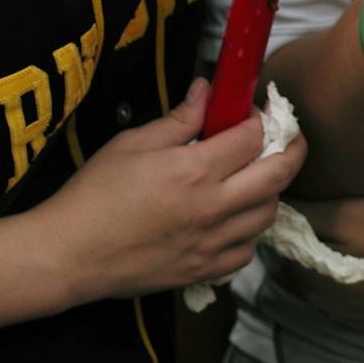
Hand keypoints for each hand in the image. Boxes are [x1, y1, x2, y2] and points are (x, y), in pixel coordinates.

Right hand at [25, 78, 305, 301]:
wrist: (70, 254)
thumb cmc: (94, 194)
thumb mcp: (132, 144)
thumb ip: (178, 119)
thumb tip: (207, 91)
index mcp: (194, 171)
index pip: (252, 137)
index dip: (259, 117)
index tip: (253, 111)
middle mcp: (212, 207)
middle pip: (279, 174)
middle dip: (293, 148)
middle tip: (288, 137)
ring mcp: (211, 243)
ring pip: (268, 214)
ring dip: (271, 190)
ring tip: (255, 178)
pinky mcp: (204, 271)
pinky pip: (247, 250)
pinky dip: (249, 231)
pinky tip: (234, 219)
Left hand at [286, 197, 363, 326]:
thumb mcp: (351, 215)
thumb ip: (309, 213)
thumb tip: (276, 206)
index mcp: (311, 280)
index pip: (281, 247)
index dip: (289, 221)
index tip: (304, 200)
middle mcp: (323, 305)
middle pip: (298, 266)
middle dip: (304, 241)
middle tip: (325, 211)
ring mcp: (348, 316)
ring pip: (320, 282)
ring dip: (324, 259)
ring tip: (347, 232)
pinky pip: (344, 295)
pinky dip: (345, 276)